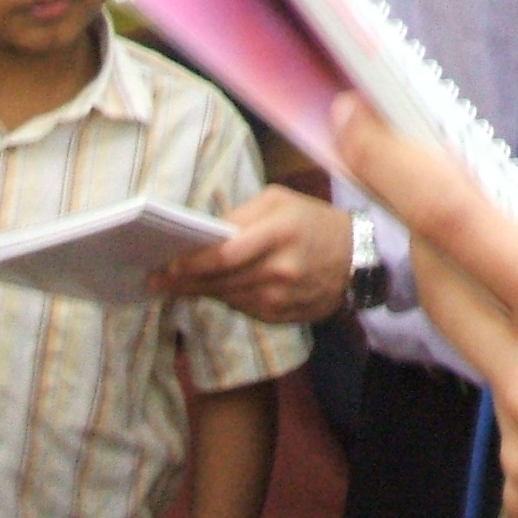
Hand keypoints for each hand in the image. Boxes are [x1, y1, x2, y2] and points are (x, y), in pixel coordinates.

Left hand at [154, 186, 352, 322]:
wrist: (359, 257)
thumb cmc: (313, 222)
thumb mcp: (281, 201)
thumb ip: (240, 216)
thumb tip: (201, 236)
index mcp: (279, 232)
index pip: (223, 255)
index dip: (189, 263)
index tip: (164, 266)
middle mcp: (280, 269)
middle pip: (218, 281)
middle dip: (184, 281)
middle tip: (157, 280)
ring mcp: (282, 297)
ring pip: (227, 297)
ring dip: (203, 291)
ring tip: (181, 284)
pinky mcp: (282, 316)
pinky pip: (243, 309)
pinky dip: (230, 298)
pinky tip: (223, 288)